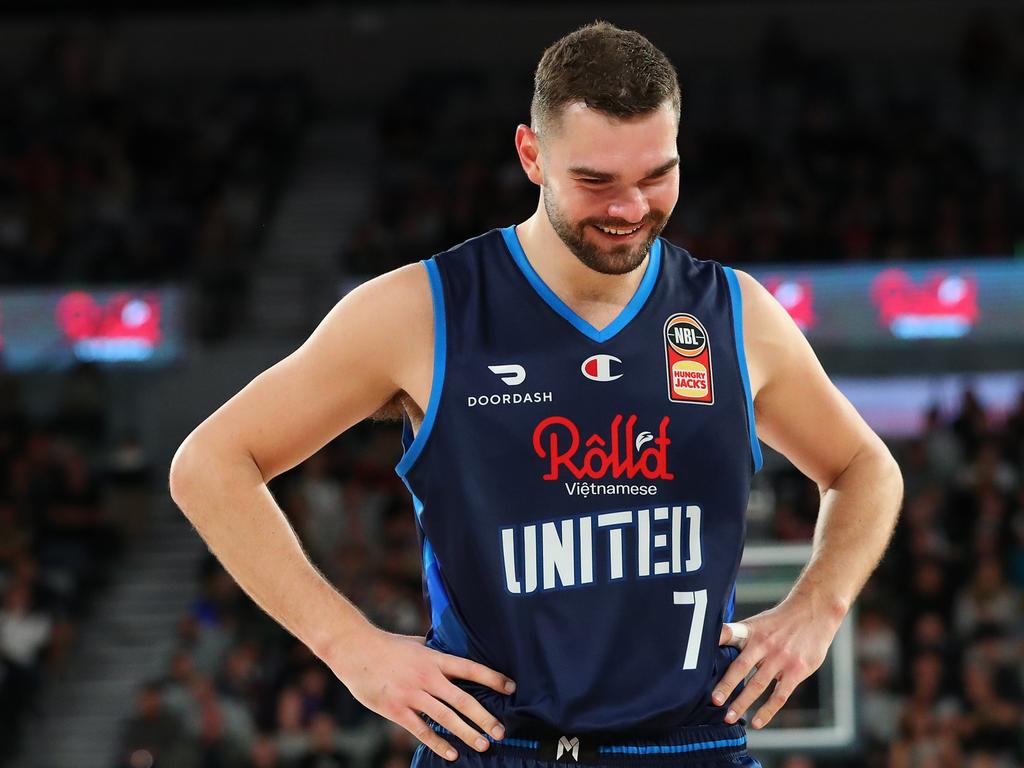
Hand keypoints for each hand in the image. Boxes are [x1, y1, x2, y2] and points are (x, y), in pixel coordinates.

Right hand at [328, 626, 515, 761]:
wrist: (355, 650)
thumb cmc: (388, 646)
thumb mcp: (417, 644)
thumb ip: (436, 653)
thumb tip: (455, 655)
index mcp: (434, 659)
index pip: (470, 669)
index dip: (493, 678)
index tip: (511, 688)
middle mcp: (427, 677)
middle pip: (463, 700)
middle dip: (485, 717)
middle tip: (500, 731)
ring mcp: (412, 695)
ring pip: (446, 718)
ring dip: (467, 733)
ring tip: (483, 745)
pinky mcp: (397, 710)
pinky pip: (422, 730)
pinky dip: (438, 743)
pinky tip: (452, 754)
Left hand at [712, 593, 843, 728]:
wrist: (814, 612)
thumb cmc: (780, 621)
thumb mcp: (757, 622)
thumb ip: (738, 636)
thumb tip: (713, 647)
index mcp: (751, 631)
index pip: (729, 634)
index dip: (716, 640)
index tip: (700, 654)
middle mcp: (764, 644)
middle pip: (741, 666)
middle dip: (726, 685)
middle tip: (714, 701)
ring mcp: (780, 658)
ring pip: (758, 684)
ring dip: (742, 702)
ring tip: (729, 717)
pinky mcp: (796, 671)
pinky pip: (779, 695)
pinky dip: (767, 711)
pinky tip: (757, 722)